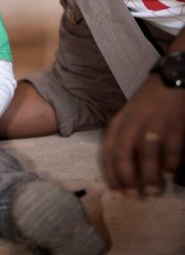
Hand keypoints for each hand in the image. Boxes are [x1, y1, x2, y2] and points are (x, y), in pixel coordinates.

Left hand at [101, 74, 184, 196]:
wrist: (167, 85)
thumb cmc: (144, 106)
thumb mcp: (125, 119)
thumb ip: (121, 142)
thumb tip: (121, 176)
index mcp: (118, 123)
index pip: (108, 152)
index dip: (111, 176)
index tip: (116, 194)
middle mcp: (132, 124)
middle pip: (123, 155)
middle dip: (127, 179)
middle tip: (134, 196)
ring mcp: (153, 126)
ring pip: (147, 157)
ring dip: (149, 178)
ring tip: (152, 192)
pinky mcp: (173, 128)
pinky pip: (171, 153)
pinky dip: (170, 167)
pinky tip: (169, 175)